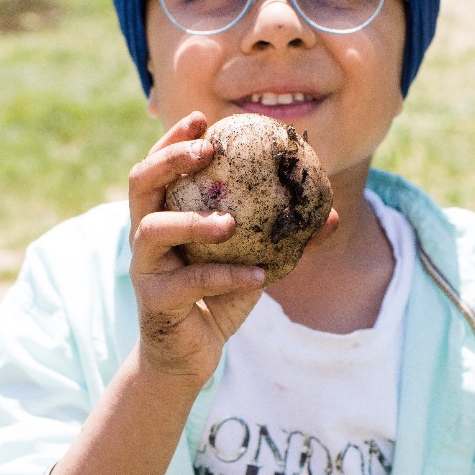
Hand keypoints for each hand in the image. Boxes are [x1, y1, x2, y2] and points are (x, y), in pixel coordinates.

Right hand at [128, 112, 265, 387]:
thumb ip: (285, 238)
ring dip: (193, 221)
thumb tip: (332, 214)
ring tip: (230, 222)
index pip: (159, 165)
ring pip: (154, 230)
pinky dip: (227, 276)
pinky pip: (190, 283)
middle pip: (141, 183)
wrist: (191, 356)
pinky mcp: (155, 301)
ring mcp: (145, 268)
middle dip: (170, 160)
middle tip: (208, 152)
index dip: (175, 138)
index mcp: (164, 214)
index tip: (204, 118)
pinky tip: (259, 274)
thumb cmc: (218, 298)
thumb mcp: (253, 261)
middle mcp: (146, 235)